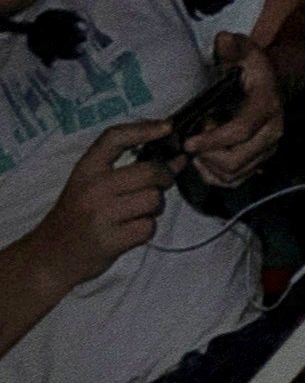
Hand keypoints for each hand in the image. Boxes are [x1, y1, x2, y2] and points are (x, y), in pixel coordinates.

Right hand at [42, 127, 172, 276]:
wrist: (50, 256)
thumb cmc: (77, 216)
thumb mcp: (89, 185)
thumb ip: (126, 170)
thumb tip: (177, 156)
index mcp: (84, 170)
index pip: (114, 138)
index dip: (144, 128)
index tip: (168, 127)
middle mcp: (91, 188)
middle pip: (149, 172)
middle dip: (164, 177)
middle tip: (161, 184)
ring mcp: (100, 215)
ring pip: (153, 200)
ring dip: (155, 207)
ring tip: (136, 213)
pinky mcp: (110, 240)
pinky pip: (148, 227)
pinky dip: (146, 230)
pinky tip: (129, 232)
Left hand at [181, 43, 283, 191]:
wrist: (275, 81)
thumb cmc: (251, 68)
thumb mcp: (244, 51)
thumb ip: (233, 47)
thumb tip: (223, 39)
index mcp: (267, 106)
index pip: (240, 131)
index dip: (212, 140)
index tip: (188, 142)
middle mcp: (272, 131)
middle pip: (237, 159)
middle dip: (208, 157)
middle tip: (189, 145)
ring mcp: (268, 149)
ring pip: (235, 173)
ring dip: (209, 168)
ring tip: (194, 152)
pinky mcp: (261, 160)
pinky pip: (236, 180)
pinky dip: (216, 177)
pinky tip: (204, 162)